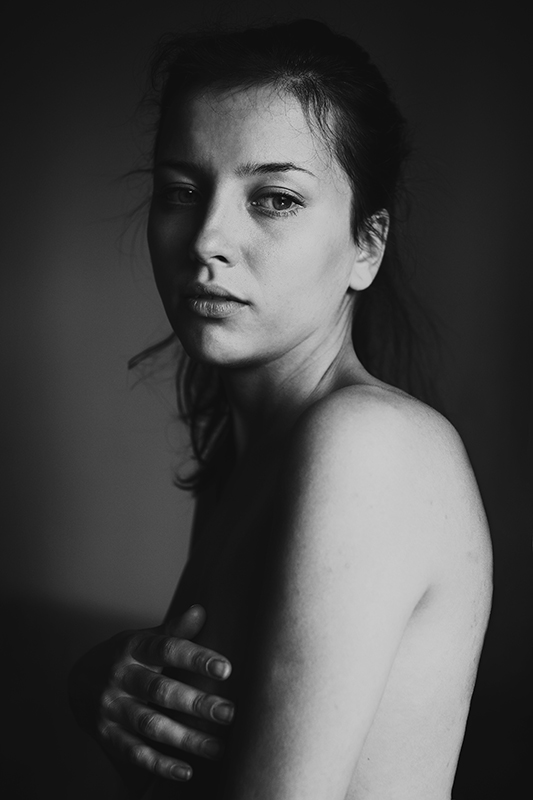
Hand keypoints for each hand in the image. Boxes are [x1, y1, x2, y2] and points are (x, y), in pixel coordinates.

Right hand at [69, 605, 232, 784]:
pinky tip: (187, 771)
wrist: (79, 681)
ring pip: (150, 725)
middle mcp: (120, 677)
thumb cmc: (125, 656)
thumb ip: (174, 630)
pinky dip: (160, 764)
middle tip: (229, 713)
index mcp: (133, 647)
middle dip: (197, 703)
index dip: (196, 658)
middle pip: (160, 691)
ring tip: (217, 747)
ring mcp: (111, 708)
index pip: (167, 650)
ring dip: (186, 738)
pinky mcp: (107, 735)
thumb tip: (200, 611)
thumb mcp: (144, 637)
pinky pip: (135, 753)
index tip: (225, 669)